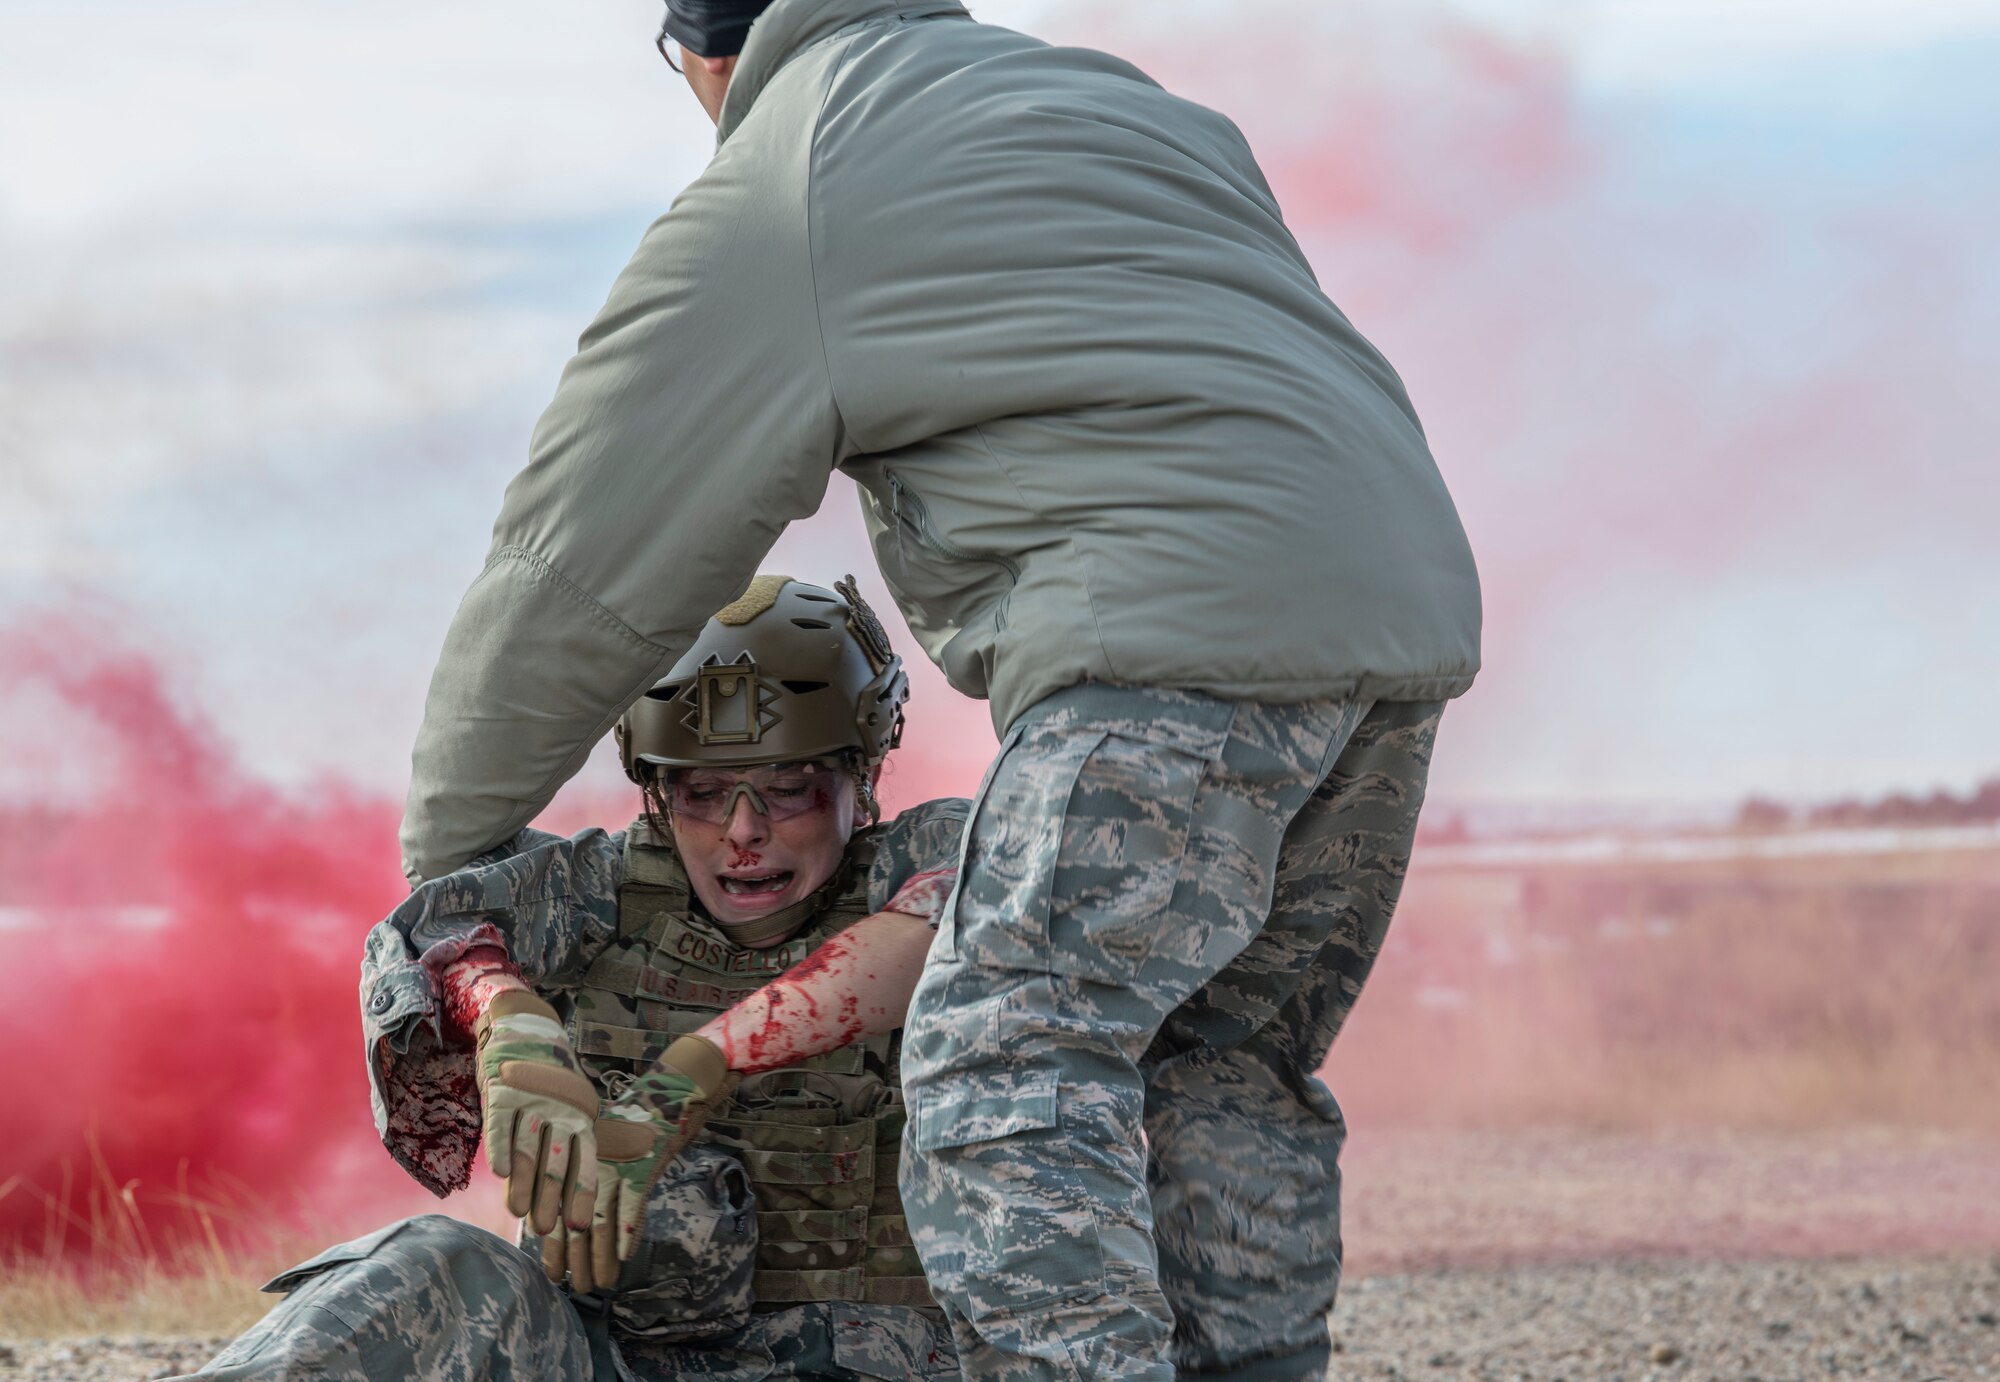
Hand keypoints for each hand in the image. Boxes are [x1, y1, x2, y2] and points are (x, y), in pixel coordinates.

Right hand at [475, 989, 598, 1235]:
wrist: (525, 1030)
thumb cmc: (549, 1083)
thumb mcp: (571, 1109)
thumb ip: (572, 1147)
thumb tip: (581, 1191)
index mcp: (581, 1117)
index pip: (584, 1160)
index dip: (581, 1191)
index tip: (578, 1226)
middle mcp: (560, 1111)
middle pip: (555, 1160)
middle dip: (551, 1196)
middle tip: (546, 1229)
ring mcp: (532, 1101)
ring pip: (527, 1146)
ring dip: (523, 1180)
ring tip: (518, 1212)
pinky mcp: (504, 1091)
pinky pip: (502, 1123)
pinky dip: (500, 1145)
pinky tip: (498, 1172)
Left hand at [539, 1036, 736, 1291]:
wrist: (662, 1098)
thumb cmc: (627, 1124)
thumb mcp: (597, 1146)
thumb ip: (579, 1178)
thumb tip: (562, 1221)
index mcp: (573, 1164)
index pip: (558, 1210)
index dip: (555, 1246)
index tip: (553, 1273)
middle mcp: (587, 1168)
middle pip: (575, 1221)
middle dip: (576, 1259)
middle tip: (576, 1287)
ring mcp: (614, 1169)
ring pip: (601, 1221)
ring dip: (600, 1256)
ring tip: (600, 1283)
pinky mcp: (639, 1170)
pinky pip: (631, 1208)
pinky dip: (628, 1233)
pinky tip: (624, 1256)